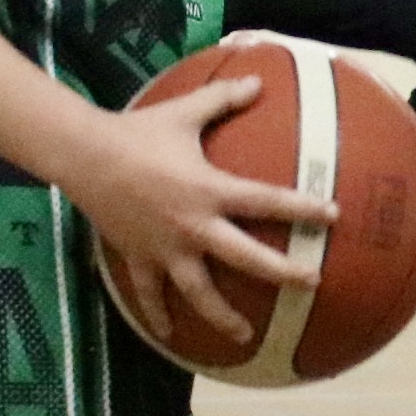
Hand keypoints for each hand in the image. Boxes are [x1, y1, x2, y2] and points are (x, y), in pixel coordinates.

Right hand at [79, 74, 331, 346]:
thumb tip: (257, 79)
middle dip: (282, 272)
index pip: (266, 201)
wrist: (82, 155)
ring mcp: (164, 247)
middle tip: (312, 283)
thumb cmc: (136, 132)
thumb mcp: (183, 112)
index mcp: (209, 190)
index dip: (302, 208)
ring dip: (222, 316)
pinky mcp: (138, 257)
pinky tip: (170, 335)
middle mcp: (192, 225)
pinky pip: (149, 294)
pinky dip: (158, 316)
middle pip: (246, 257)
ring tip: (246, 337)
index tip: (333, 216)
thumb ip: (223, 99)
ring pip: (199, 292)